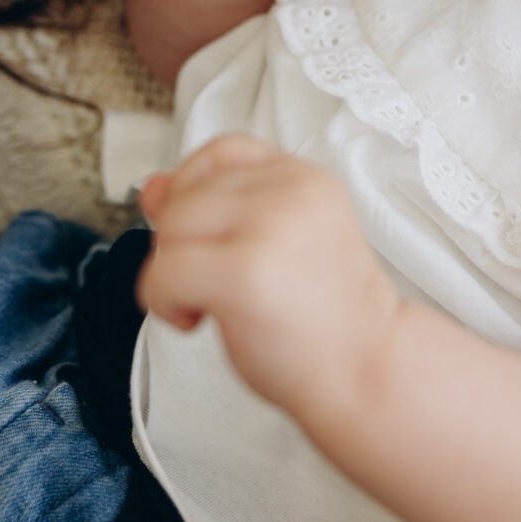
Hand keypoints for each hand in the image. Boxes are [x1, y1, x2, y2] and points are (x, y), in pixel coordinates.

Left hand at [136, 134, 396, 426]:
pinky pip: (163, 272)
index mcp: (305, 178)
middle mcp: (291, 190)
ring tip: (207, 303)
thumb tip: (152, 188)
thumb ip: (220, 209)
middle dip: (180, 241)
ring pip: (171, 226)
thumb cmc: (322, 316)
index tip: (209, 238)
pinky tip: (196, 320)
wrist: (367, 369)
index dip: (196, 192)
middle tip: (212, 283)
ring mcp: (270, 227)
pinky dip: (163, 302)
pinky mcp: (245, 272)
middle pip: (188, 192)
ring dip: (170, 271)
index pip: (222, 152)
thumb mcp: (277, 243)